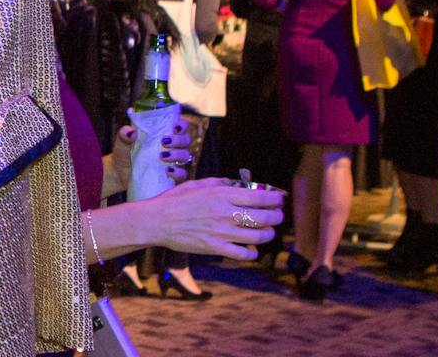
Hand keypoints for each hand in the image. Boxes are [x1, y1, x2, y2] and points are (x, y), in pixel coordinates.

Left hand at [111, 119, 191, 193]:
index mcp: (164, 132)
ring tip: (163, 156)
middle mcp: (172, 146)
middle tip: (164, 141)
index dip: (182, 124)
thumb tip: (132, 132)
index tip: (174, 127)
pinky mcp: (172, 176)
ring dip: (177, 154)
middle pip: (186, 139)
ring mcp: (173, 161)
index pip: (181, 125)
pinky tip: (167, 171)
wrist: (119, 173)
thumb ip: (125, 134)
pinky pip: (183, 174)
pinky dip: (178, 172)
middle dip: (178, 139)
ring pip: (186, 155)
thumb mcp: (122, 141)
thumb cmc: (123, 152)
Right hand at [136, 177, 284, 260]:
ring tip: (269, 232)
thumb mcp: (197, 184)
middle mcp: (225, 213)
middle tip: (278, 216)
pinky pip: (243, 254)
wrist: (157, 220)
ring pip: (257, 236)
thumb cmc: (175, 200)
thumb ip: (219, 183)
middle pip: (263, 218)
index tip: (280, 199)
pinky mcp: (215, 248)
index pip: (258, 197)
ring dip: (268, 234)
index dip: (275, 199)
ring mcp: (221, 232)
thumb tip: (238, 185)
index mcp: (221, 195)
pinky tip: (252, 249)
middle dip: (276, 217)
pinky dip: (252, 253)